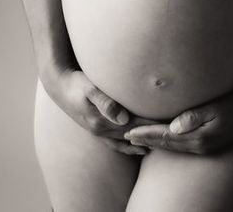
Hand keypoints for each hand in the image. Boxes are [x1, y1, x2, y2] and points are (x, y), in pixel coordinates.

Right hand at [44, 68, 161, 155]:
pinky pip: (116, 143)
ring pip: (126, 142)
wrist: (58, 85)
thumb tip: (124, 119)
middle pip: (134, 135)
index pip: (136, 125)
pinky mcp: (96, 129)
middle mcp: (102, 130)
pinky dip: (129, 147)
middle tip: (174, 136)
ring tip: (162, 145)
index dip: (154, 125)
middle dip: (152, 135)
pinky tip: (140, 148)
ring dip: (143, 143)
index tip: (172, 124)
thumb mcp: (90, 89)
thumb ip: (106, 102)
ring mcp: (98, 132)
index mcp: (103, 122)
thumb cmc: (76, 83)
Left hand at [123, 83, 232, 154]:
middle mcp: (200, 146)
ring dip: (155, 142)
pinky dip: (168, 142)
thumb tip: (174, 126)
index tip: (129, 132)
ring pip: (172, 146)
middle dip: (146, 140)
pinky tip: (162, 138)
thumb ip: (195, 116)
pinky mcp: (207, 143)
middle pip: (166, 145)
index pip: (165, 138)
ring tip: (139, 138)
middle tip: (126, 136)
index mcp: (199, 138)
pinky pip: (181, 145)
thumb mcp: (216, 109)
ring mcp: (204, 147)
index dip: (146, 134)